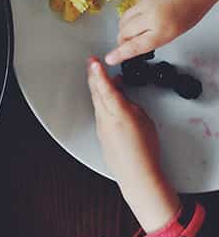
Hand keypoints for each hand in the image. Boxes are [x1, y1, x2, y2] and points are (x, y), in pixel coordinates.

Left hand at [87, 58, 179, 232]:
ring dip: (98, 88)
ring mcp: (101, 126)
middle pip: (97, 92)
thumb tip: (123, 99)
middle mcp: (105, 118)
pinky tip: (105, 100)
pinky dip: (101, 102)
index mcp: (118, 112)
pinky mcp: (101, 134)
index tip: (94, 62)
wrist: (136, 174)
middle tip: (92, 63)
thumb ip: (131, 105)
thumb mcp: (144, 120)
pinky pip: (99, 113)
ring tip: (99, 76)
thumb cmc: (145, 150)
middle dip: (94, 76)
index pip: (106, 88)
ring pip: (97, 102)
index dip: (99, 73)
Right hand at [106, 0, 218, 64]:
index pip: (135, 46)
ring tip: (132, 28)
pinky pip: (131, 7)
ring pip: (124, 19)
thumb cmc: (195, 4)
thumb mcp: (178, 29)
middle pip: (124, 32)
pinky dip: (133, 13)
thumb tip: (138, 39)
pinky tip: (144, 12)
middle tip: (124, 43)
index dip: (120, 54)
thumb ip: (157, 36)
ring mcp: (145, 4)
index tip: (110, 59)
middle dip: (122, 39)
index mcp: (164, 31)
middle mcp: (152, 18)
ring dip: (124, 27)